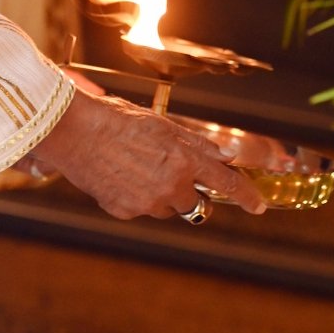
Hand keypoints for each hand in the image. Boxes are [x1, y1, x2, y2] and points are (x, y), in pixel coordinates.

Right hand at [30, 89, 265, 221]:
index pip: (226, 183)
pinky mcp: (125, 212)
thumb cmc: (117, 120)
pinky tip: (118, 174)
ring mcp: (148, 203)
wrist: (75, 132)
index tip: (258, 206)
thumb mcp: (161, 124)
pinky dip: (134, 196)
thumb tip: (224, 155)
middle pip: (193, 201)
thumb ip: (195, 143)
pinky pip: (140, 209)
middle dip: (186, 189)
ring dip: (160, 193)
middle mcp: (171, 186)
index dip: (246, 196)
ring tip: (133, 167)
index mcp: (184, 160)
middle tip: (164, 169)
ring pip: (166, 206)